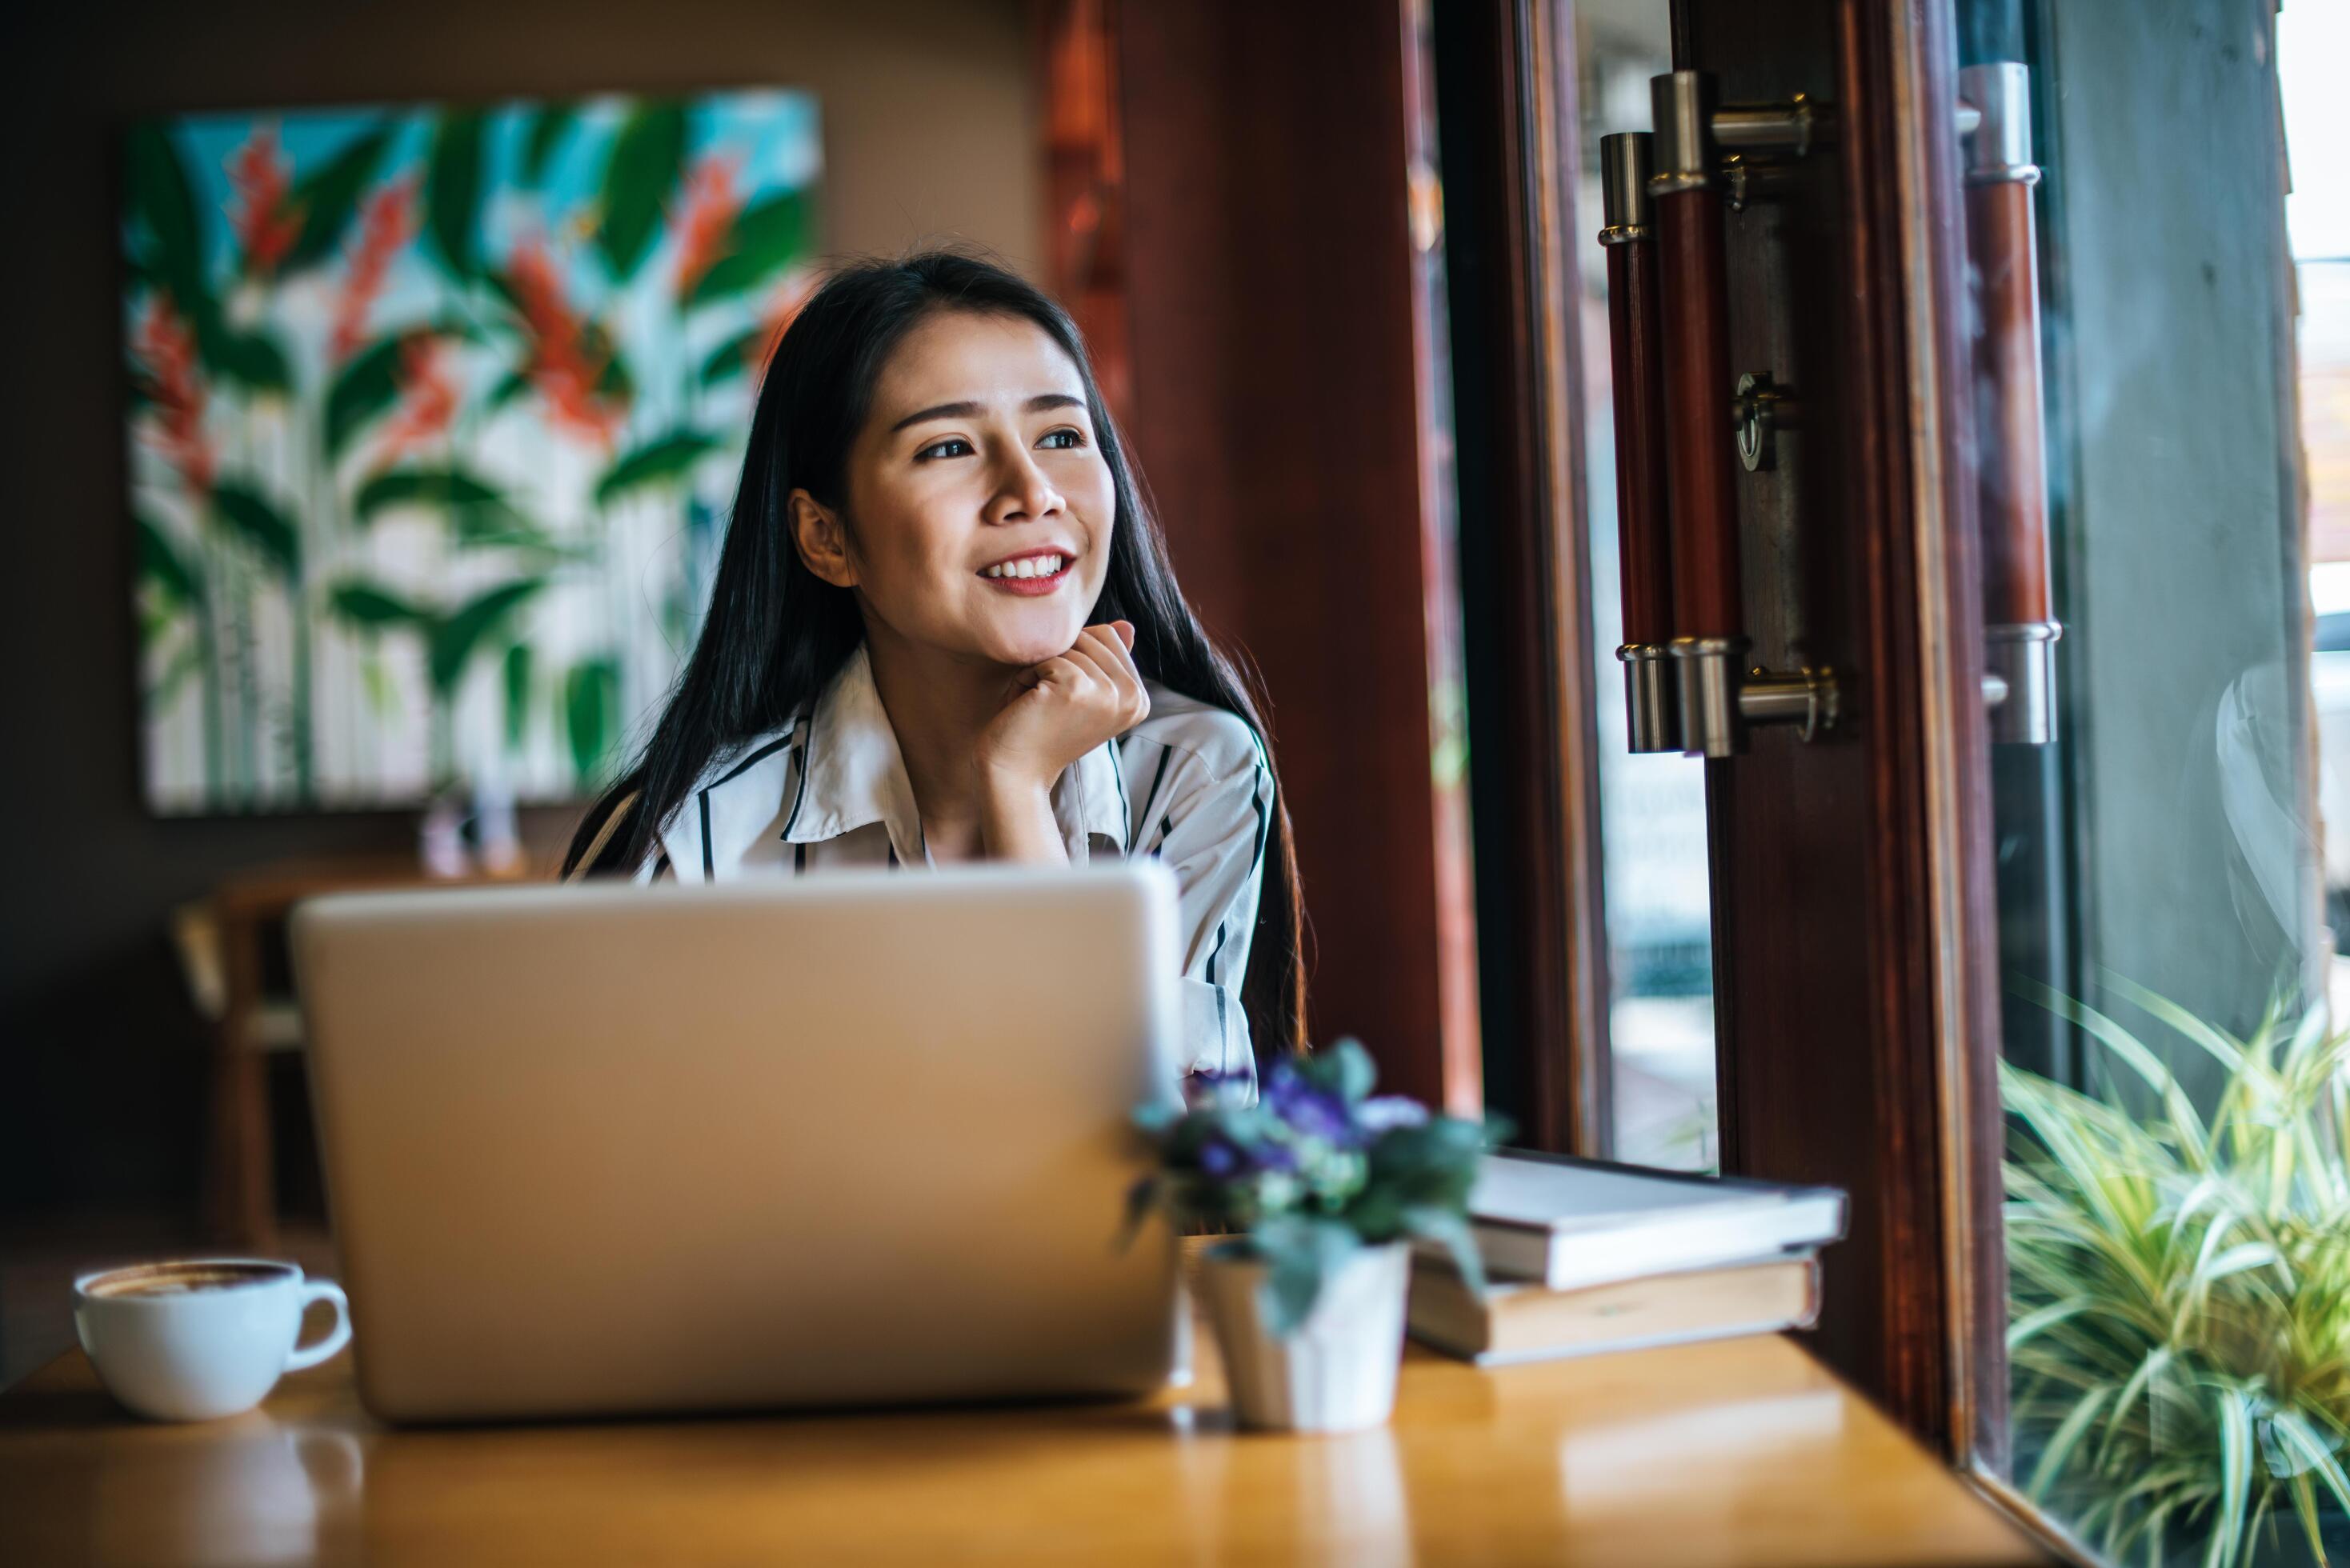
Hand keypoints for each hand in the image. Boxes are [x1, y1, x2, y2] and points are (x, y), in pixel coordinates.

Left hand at [975, 621, 1151, 793]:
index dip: (1075, 657)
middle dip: (1058, 660)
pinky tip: (1029, 707)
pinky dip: (1027, 677)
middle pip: (1089, 636)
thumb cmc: (1042, 729)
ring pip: (1067, 645)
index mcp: (1139, 698)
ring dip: (1040, 669)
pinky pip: (1047, 656)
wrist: (1015, 772)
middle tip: (1049, 702)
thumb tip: (1127, 624)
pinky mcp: (1077, 688)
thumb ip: (1105, 659)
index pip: (1108, 637)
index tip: (1066, 698)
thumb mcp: (1082, 691)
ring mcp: (1107, 693)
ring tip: (1039, 706)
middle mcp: (1132, 697)